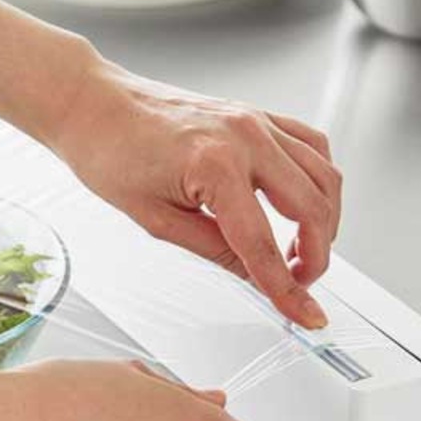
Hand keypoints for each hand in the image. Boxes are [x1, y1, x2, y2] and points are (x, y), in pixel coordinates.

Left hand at [50, 57, 340, 328]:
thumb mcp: (155, 220)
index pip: (262, 244)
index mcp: (214, 166)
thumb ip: (213, 249)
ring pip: (323, 174)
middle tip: (300, 285)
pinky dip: (319, 177)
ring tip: (303, 252)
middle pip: (310, 208)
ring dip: (325, 220)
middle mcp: (244, 137)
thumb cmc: (110, 153)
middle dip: (316, 257)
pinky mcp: (256, 113)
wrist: (94, 105)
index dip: (287, 289)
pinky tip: (306, 201)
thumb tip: (254, 273)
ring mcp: (255, 119)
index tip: (306, 315)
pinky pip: (311, 143)